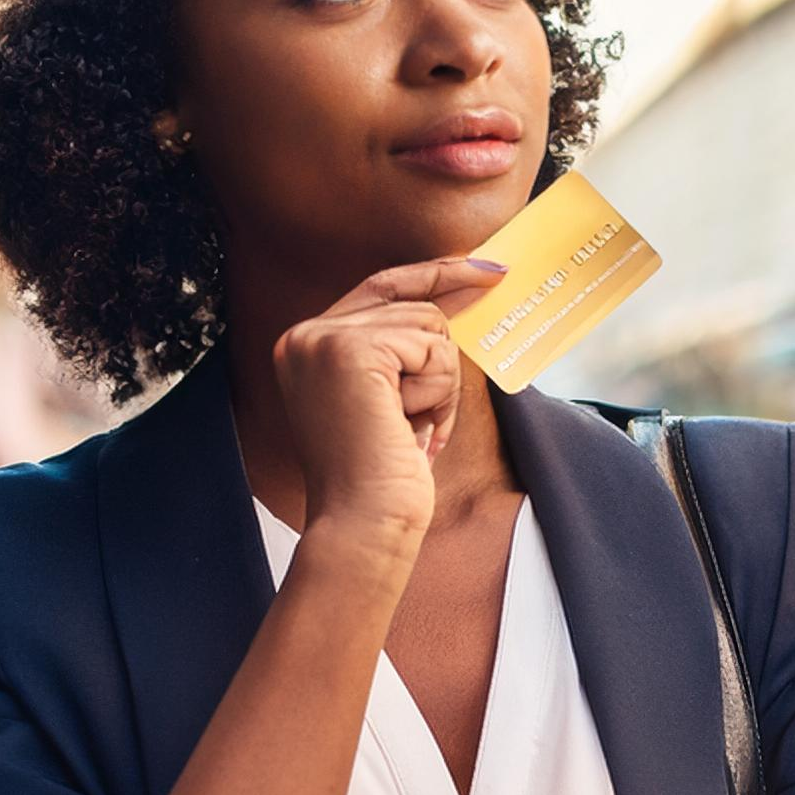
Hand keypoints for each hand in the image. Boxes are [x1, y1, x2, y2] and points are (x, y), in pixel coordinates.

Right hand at [272, 254, 507, 542]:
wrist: (363, 524)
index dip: (436, 276)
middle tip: (414, 424)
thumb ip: (407, 346)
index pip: (383, 287)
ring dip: (438, 384)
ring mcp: (323, 339)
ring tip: (407, 429)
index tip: (489, 271)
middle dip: (437, 366)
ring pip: (429, 325)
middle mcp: (305, 335)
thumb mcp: (392, 396)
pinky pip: (431, 348)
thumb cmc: (383, 475)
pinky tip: (409, 426)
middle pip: (413, 306)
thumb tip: (466, 289)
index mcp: (306, 344)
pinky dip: (437, 392)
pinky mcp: (351, 351)